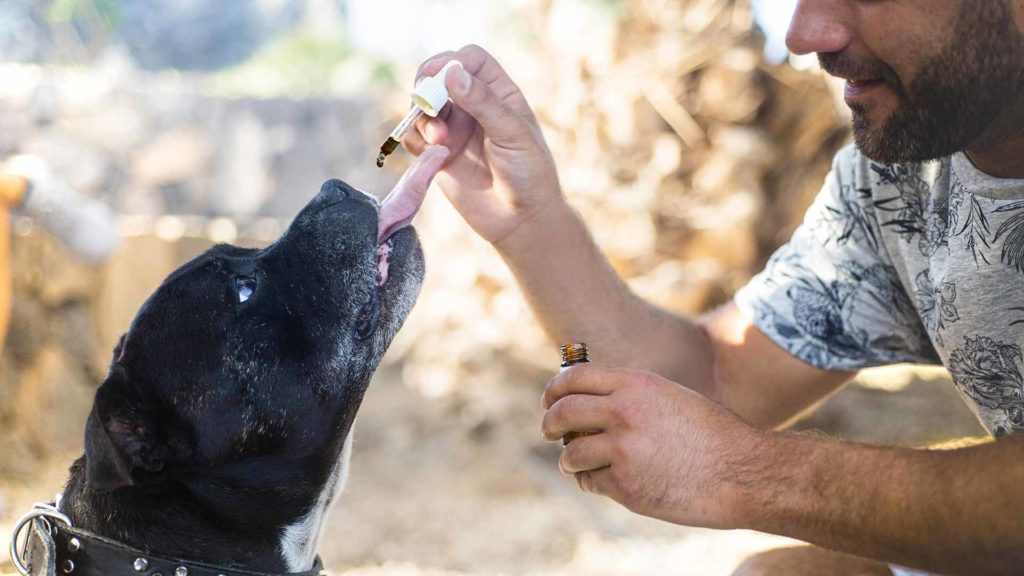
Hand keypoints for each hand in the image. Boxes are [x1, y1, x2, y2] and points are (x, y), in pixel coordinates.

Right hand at [405, 45, 563, 244]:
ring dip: (422, 117)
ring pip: (423, 107)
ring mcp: (454, 130)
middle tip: (425, 102)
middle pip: (438, 78)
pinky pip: (414, 138)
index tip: (439, 76)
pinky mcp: (438, 155)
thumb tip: (452, 73)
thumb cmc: (529, 175)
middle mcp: (473, 108)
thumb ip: (483, 103)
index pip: (470, 60)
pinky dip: (413, 139)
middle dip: (427, 86)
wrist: (521, 221)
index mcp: (498, 94)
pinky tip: (430, 154)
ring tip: (439, 140)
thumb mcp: (513, 134)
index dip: (452, 62)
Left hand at [541, 364, 765, 528]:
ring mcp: (622, 448)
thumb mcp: (671, 397)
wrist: (744, 471)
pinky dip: (591, 482)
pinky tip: (604, 480)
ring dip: (570, 459)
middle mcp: (623, 411)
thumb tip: (590, 403)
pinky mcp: (625, 484)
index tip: (548, 401)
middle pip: (563, 412)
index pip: (574, 378)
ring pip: (570, 452)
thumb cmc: (713, 435)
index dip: (555, 390)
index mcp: (636, 384)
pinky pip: (590, 481)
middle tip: (547, 431)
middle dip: (549, 423)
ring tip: (577, 463)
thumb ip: (632, 396)